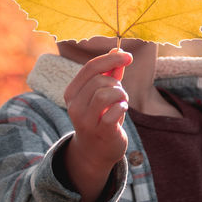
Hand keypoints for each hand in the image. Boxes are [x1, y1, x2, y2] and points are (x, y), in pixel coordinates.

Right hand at [62, 49, 132, 201]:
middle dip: (116, 83)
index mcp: (72, 92)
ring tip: (121, 102)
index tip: (128, 56)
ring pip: (105, 93)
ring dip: (120, 94)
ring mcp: (85, 121)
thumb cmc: (101, 117)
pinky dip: (122, 107)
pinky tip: (121, 111)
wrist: (96, 152)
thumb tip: (117, 49)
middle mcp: (74, 106)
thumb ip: (110, 72)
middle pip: (99, 80)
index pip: (90, 67)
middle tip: (120, 94)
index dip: (111, 58)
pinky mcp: (100, 132)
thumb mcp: (103, 93)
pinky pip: (113, 112)